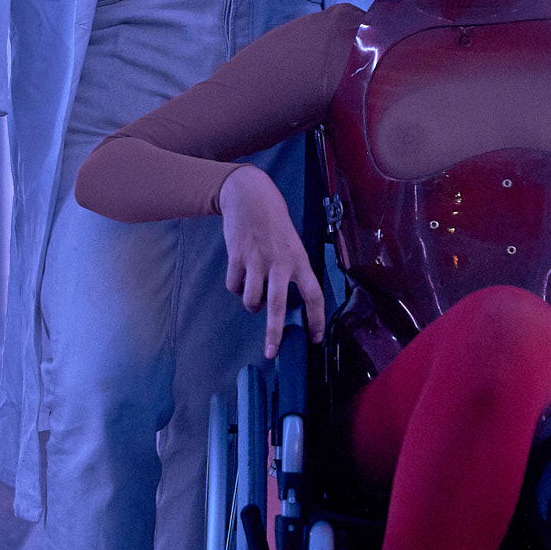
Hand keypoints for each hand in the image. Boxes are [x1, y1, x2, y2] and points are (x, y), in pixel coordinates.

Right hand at [218, 164, 324, 358]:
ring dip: (251, 305)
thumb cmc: (275, 223)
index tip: (314, 339)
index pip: (314, 295)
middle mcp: (280, 262)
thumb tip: (285, 302)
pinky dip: (236, 288)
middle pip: (278, 305)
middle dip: (274, 332)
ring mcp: (257, 260)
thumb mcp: (292, 245)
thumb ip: (292, 271)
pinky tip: (240, 278)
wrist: (251, 196)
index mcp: (299, 260)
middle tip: (271, 352)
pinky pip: (234, 286)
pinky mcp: (237, 257)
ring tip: (253, 299)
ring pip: (251, 299)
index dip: (316, 320)